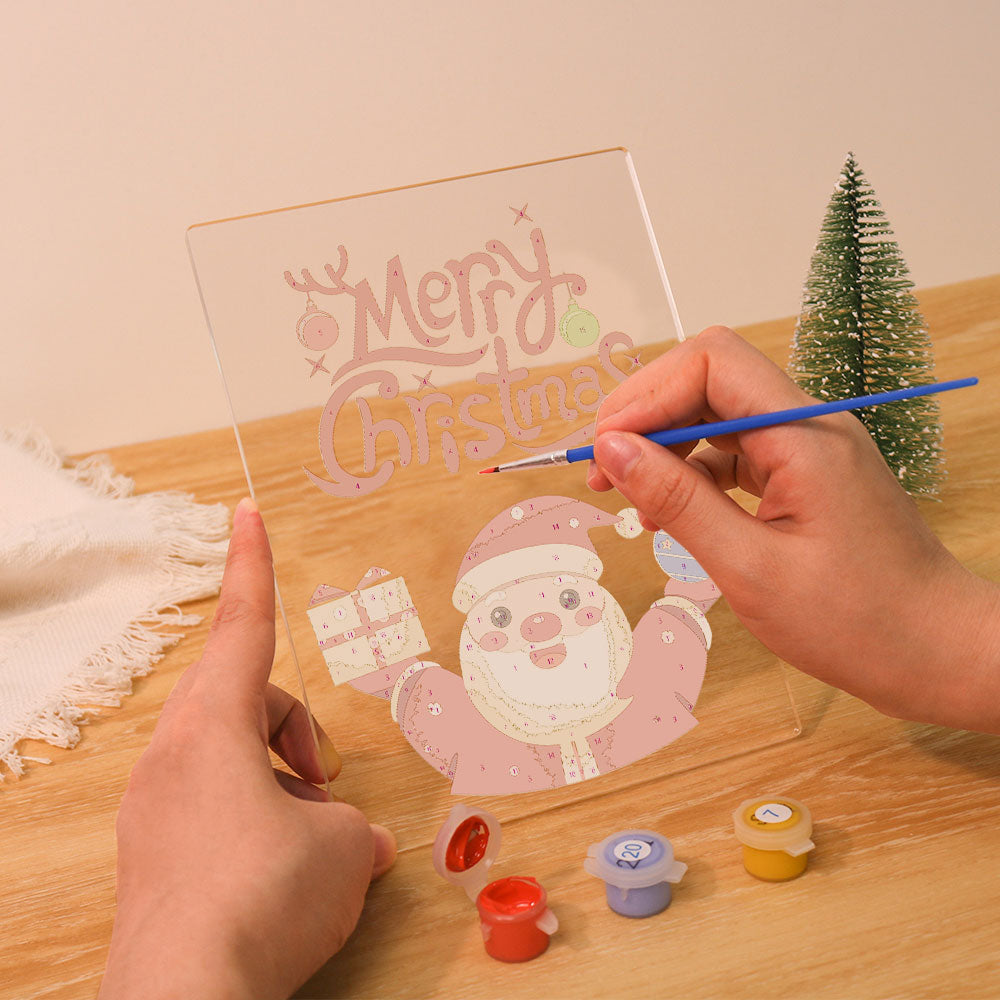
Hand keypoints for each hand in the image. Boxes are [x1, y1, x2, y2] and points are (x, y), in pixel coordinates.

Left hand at [100, 499, 396, 999]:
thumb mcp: (340, 852)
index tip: (244, 513)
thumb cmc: (260, 902)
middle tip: (328, 775)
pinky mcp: (151, 856)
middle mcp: (171, 757)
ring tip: (315, 838)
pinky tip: (283, 875)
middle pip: (241, 700)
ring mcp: (153, 809)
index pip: (242, 625)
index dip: (252, 564)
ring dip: (280, 782)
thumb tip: (351, 838)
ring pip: (228, 758)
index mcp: (212, 728)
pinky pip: (210, 808)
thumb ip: (351, 827)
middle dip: (295, 725)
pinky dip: (255, 820)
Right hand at [589, 326, 999, 731]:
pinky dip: (692, 473)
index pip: (712, 363)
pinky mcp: (803, 476)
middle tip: (601, 470)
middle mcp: (807, 425)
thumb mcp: (750, 567)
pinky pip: (734, 453)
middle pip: (709, 378)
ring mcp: (807, 449)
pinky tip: (669, 513)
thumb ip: (679, 501)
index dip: (648, 396)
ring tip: (627, 496)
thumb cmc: (857, 622)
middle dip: (647, 415)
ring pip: (717, 415)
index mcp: (803, 434)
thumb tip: (613, 451)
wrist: (937, 652)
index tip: (606, 449)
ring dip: (664, 445)